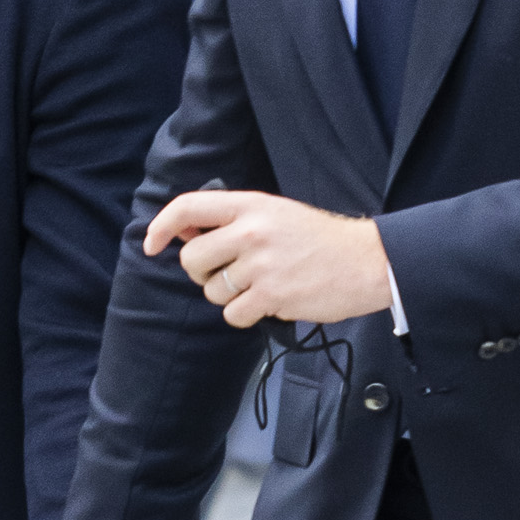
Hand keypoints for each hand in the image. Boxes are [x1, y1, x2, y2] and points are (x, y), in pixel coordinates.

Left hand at [145, 190, 391, 328]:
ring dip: (229, 296)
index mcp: (250, 205)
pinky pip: (233, 314)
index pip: (188, 207)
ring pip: (212, 291)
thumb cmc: (320, 239)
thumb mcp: (276, 214)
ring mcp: (261, 264)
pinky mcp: (272, 295)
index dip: (160, 226)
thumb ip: (233, 220)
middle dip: (202, 273)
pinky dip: (246, 314)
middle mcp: (251, 231)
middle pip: (192, 259)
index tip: (151, 244)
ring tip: (262, 285)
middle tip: (228, 273)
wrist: (368, 261)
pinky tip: (271, 301)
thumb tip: (182, 233)